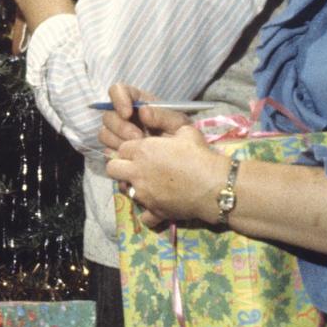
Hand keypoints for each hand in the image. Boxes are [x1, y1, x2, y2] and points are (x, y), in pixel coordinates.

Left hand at [104, 123, 226, 228]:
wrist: (215, 185)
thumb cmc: (200, 154)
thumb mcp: (184, 129)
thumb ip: (162, 119)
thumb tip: (143, 111)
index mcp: (142, 150)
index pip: (121, 148)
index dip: (130, 149)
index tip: (141, 151)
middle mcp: (137, 172)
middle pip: (112, 169)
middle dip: (120, 166)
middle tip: (137, 167)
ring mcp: (144, 194)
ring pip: (125, 190)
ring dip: (133, 186)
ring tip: (149, 184)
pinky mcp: (154, 212)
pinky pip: (143, 215)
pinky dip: (149, 212)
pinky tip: (158, 205)